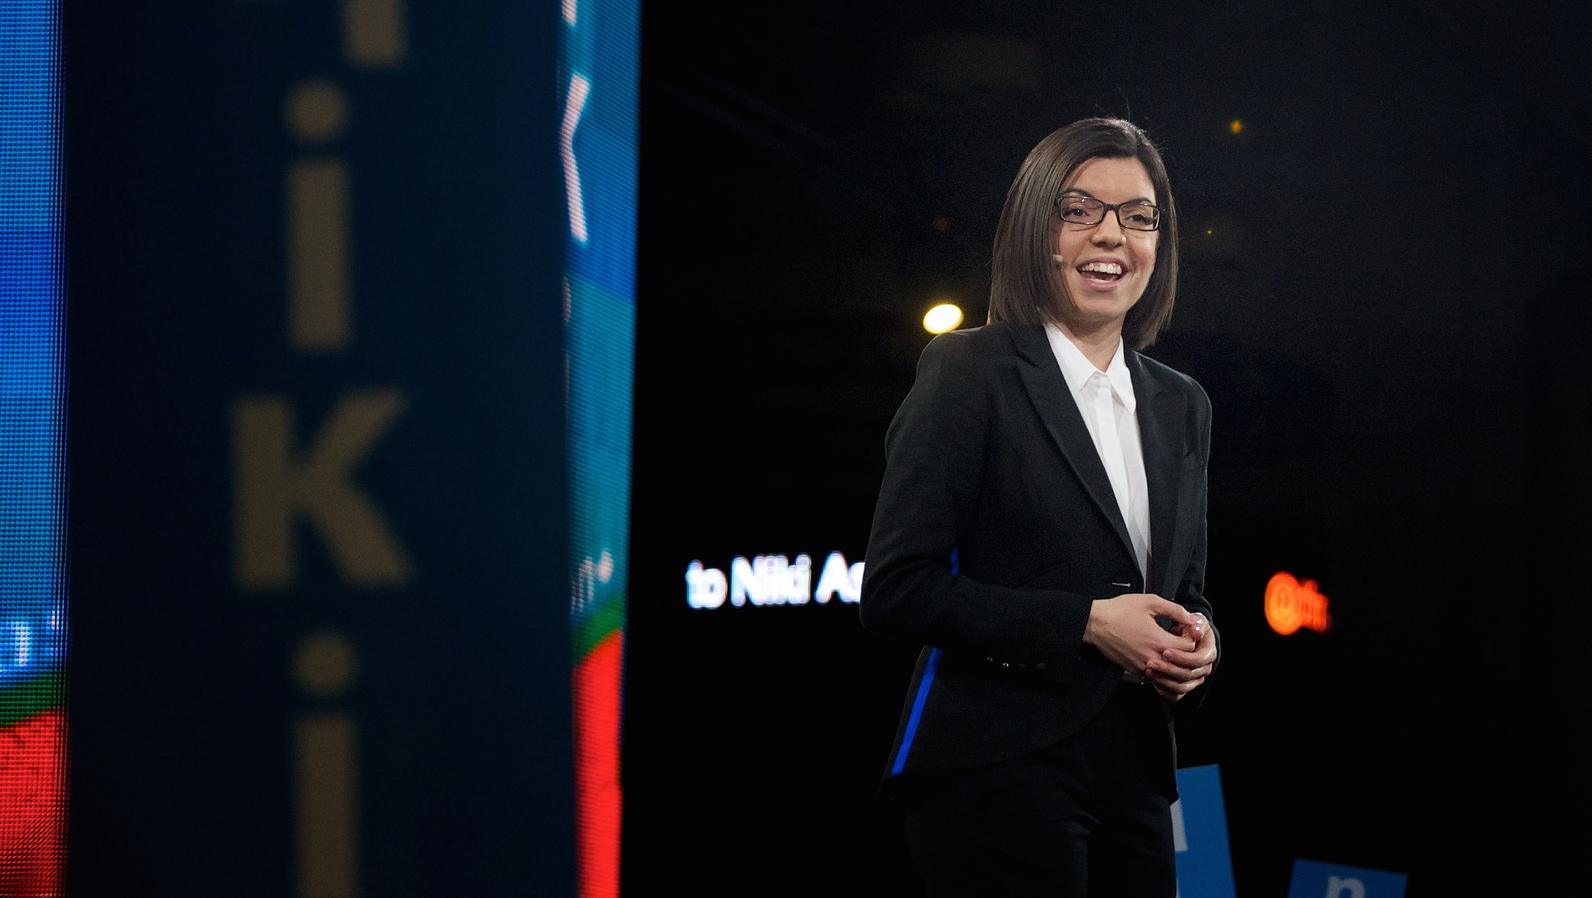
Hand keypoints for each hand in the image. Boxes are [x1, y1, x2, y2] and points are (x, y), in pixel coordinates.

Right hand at [1084, 594, 1198, 684]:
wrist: (1094, 624)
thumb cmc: (1120, 611)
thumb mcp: (1150, 602)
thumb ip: (1175, 610)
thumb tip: (1192, 619)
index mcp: (1160, 641)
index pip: (1191, 648)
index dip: (1191, 637)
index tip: (1182, 629)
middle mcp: (1154, 659)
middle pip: (1183, 664)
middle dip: (1186, 651)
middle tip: (1177, 637)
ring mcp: (1144, 668)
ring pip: (1170, 673)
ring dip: (1174, 661)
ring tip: (1167, 645)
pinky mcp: (1135, 671)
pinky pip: (1156, 675)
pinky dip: (1161, 667)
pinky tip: (1155, 652)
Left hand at [1147, 613, 1216, 701]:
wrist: (1186, 635)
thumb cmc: (1190, 625)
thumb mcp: (1194, 619)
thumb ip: (1195, 622)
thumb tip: (1195, 631)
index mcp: (1209, 652)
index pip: (1198, 660)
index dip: (1182, 657)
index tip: (1165, 652)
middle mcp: (1204, 668)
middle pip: (1189, 675)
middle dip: (1169, 669)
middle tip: (1151, 662)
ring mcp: (1195, 679)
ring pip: (1182, 687)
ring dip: (1164, 681)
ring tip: (1149, 671)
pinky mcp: (1185, 685)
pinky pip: (1176, 695)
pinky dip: (1165, 691)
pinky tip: (1153, 681)